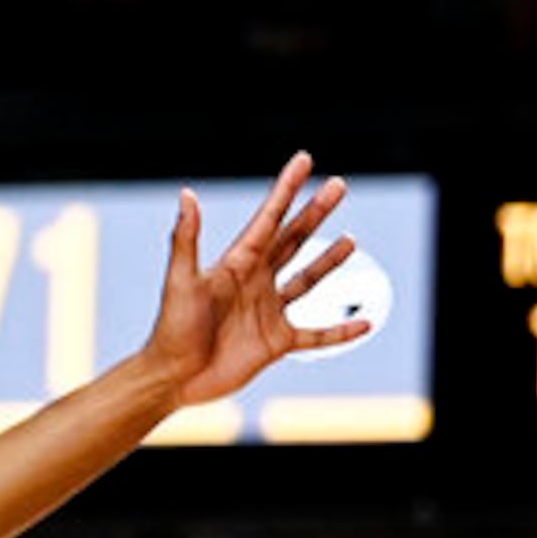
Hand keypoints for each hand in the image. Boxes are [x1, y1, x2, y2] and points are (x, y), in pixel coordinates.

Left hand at [140, 152, 369, 407]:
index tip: (303, 160)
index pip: (268, 219)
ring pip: (306, 280)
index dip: (286, 189)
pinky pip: (317, 335)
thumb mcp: (181, 281)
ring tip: (351, 240)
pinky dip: (341, 331)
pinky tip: (365, 323)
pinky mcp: (277, 342)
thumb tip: (187, 194)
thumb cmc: (171, 329)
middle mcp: (255, 282)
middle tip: (339, 184)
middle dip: (315, 212)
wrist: (173, 378)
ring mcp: (268, 311)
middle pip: (293, 239)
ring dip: (329, 260)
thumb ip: (186, 239)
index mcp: (236, 263)